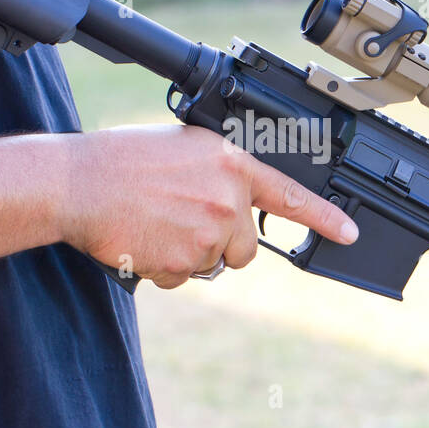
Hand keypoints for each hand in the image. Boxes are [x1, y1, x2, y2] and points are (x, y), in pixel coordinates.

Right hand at [60, 125, 358, 289]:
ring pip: (211, 264)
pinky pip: (183, 278)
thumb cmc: (123, 160)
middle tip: (180, 220)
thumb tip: (236, 204)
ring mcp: (208, 233)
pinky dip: (163, 268)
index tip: (349, 235)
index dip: (325, 219)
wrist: (79, 183)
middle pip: (245, 248)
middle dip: (220, 244)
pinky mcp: (184, 263)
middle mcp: (227, 199)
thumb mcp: (185, 149)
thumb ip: (221, 173)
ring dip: (186, 254)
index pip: (291, 196)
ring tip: (153, 223)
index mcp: (231, 164)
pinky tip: (143, 240)